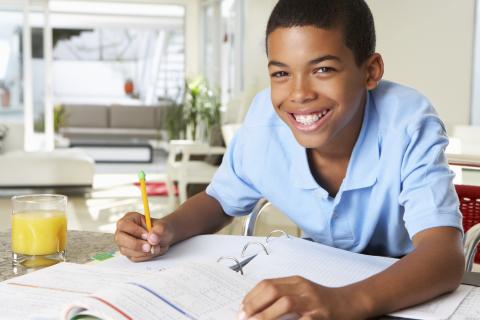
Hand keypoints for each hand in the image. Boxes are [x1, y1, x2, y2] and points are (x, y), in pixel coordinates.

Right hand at [114, 212, 173, 261]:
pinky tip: (151, 251)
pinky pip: (133, 257)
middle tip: (149, 247)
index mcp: (130, 219)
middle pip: (120, 238)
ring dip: (142, 252)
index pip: (124, 224)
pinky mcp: (128, 253)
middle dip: (135, 244)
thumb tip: (152, 238)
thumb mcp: (163, 226)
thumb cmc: (160, 229)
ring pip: (126, 250)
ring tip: (155, 247)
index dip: (135, 230)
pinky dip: (144, 256)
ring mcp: (124, 243)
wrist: (163, 238)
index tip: (147, 235)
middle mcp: (123, 231)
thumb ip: (159, 230)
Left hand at [239, 276, 361, 319]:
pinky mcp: (321, 316)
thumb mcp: (302, 291)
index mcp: (296, 281)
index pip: (267, 284)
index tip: (241, 308)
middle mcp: (303, 288)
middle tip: (243, 317)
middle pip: (273, 290)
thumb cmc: (324, 300)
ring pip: (285, 303)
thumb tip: (256, 307)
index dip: (251, 296)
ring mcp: (312, 302)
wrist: (351, 303)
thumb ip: (282, 295)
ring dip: (266, 315)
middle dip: (254, 305)